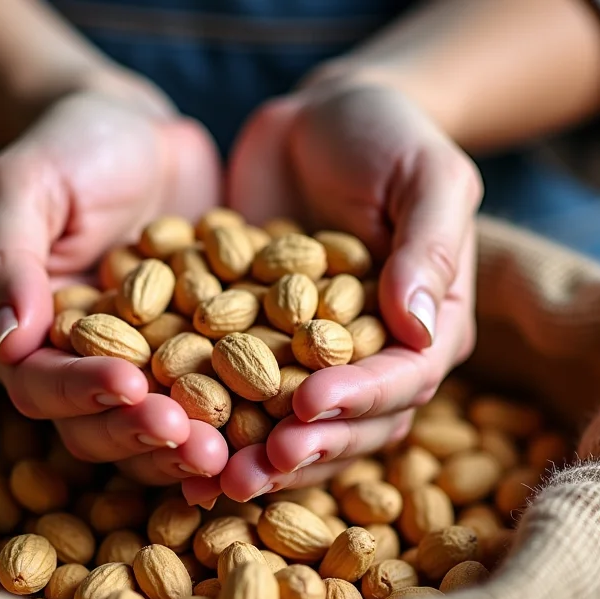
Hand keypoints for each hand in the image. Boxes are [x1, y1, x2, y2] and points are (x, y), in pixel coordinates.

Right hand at [0, 81, 227, 483]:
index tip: (132, 386)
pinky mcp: (189, 363)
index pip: (39, 384)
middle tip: (198, 442)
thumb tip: (8, 341)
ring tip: (234, 451)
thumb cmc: (71, 144)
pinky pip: (208, 405)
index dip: (82, 392)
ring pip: (151, 433)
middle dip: (145, 437)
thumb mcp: (28, 183)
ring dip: (188, 448)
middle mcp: (72, 366)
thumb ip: (10, 257)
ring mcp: (135, 370)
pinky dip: (235, 423)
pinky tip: (272, 431)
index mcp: (23, 333)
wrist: (140, 131)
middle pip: (94, 427)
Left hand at [185, 81, 480, 504]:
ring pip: (294, 428)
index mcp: (430, 327)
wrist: (319, 118)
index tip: (306, 408)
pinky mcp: (261, 348)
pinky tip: (169, 437)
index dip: (357, 402)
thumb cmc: (388, 134)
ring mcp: (316, 361)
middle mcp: (378, 358)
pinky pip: (239, 393)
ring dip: (253, 457)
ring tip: (208, 478)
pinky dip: (211, 419)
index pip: (405, 380)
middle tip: (247, 470)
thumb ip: (428, 246)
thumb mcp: (427, 174)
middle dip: (301, 452)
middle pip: (351, 426)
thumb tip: (417, 328)